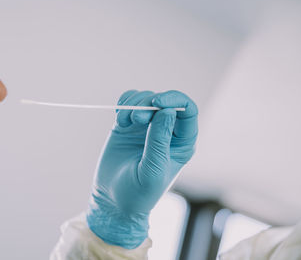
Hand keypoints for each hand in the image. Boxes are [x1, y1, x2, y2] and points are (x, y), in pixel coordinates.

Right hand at [86, 90, 197, 248]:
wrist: (113, 202)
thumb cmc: (138, 194)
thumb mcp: (152, 170)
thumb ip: (158, 141)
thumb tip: (167, 111)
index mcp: (181, 143)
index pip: (187, 111)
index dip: (174, 100)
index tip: (156, 102)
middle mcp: (166, 132)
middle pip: (164, 101)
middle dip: (148, 103)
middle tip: (135, 120)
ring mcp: (146, 127)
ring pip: (146, 98)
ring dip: (134, 104)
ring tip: (123, 122)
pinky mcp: (128, 125)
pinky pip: (129, 102)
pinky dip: (124, 103)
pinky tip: (120, 119)